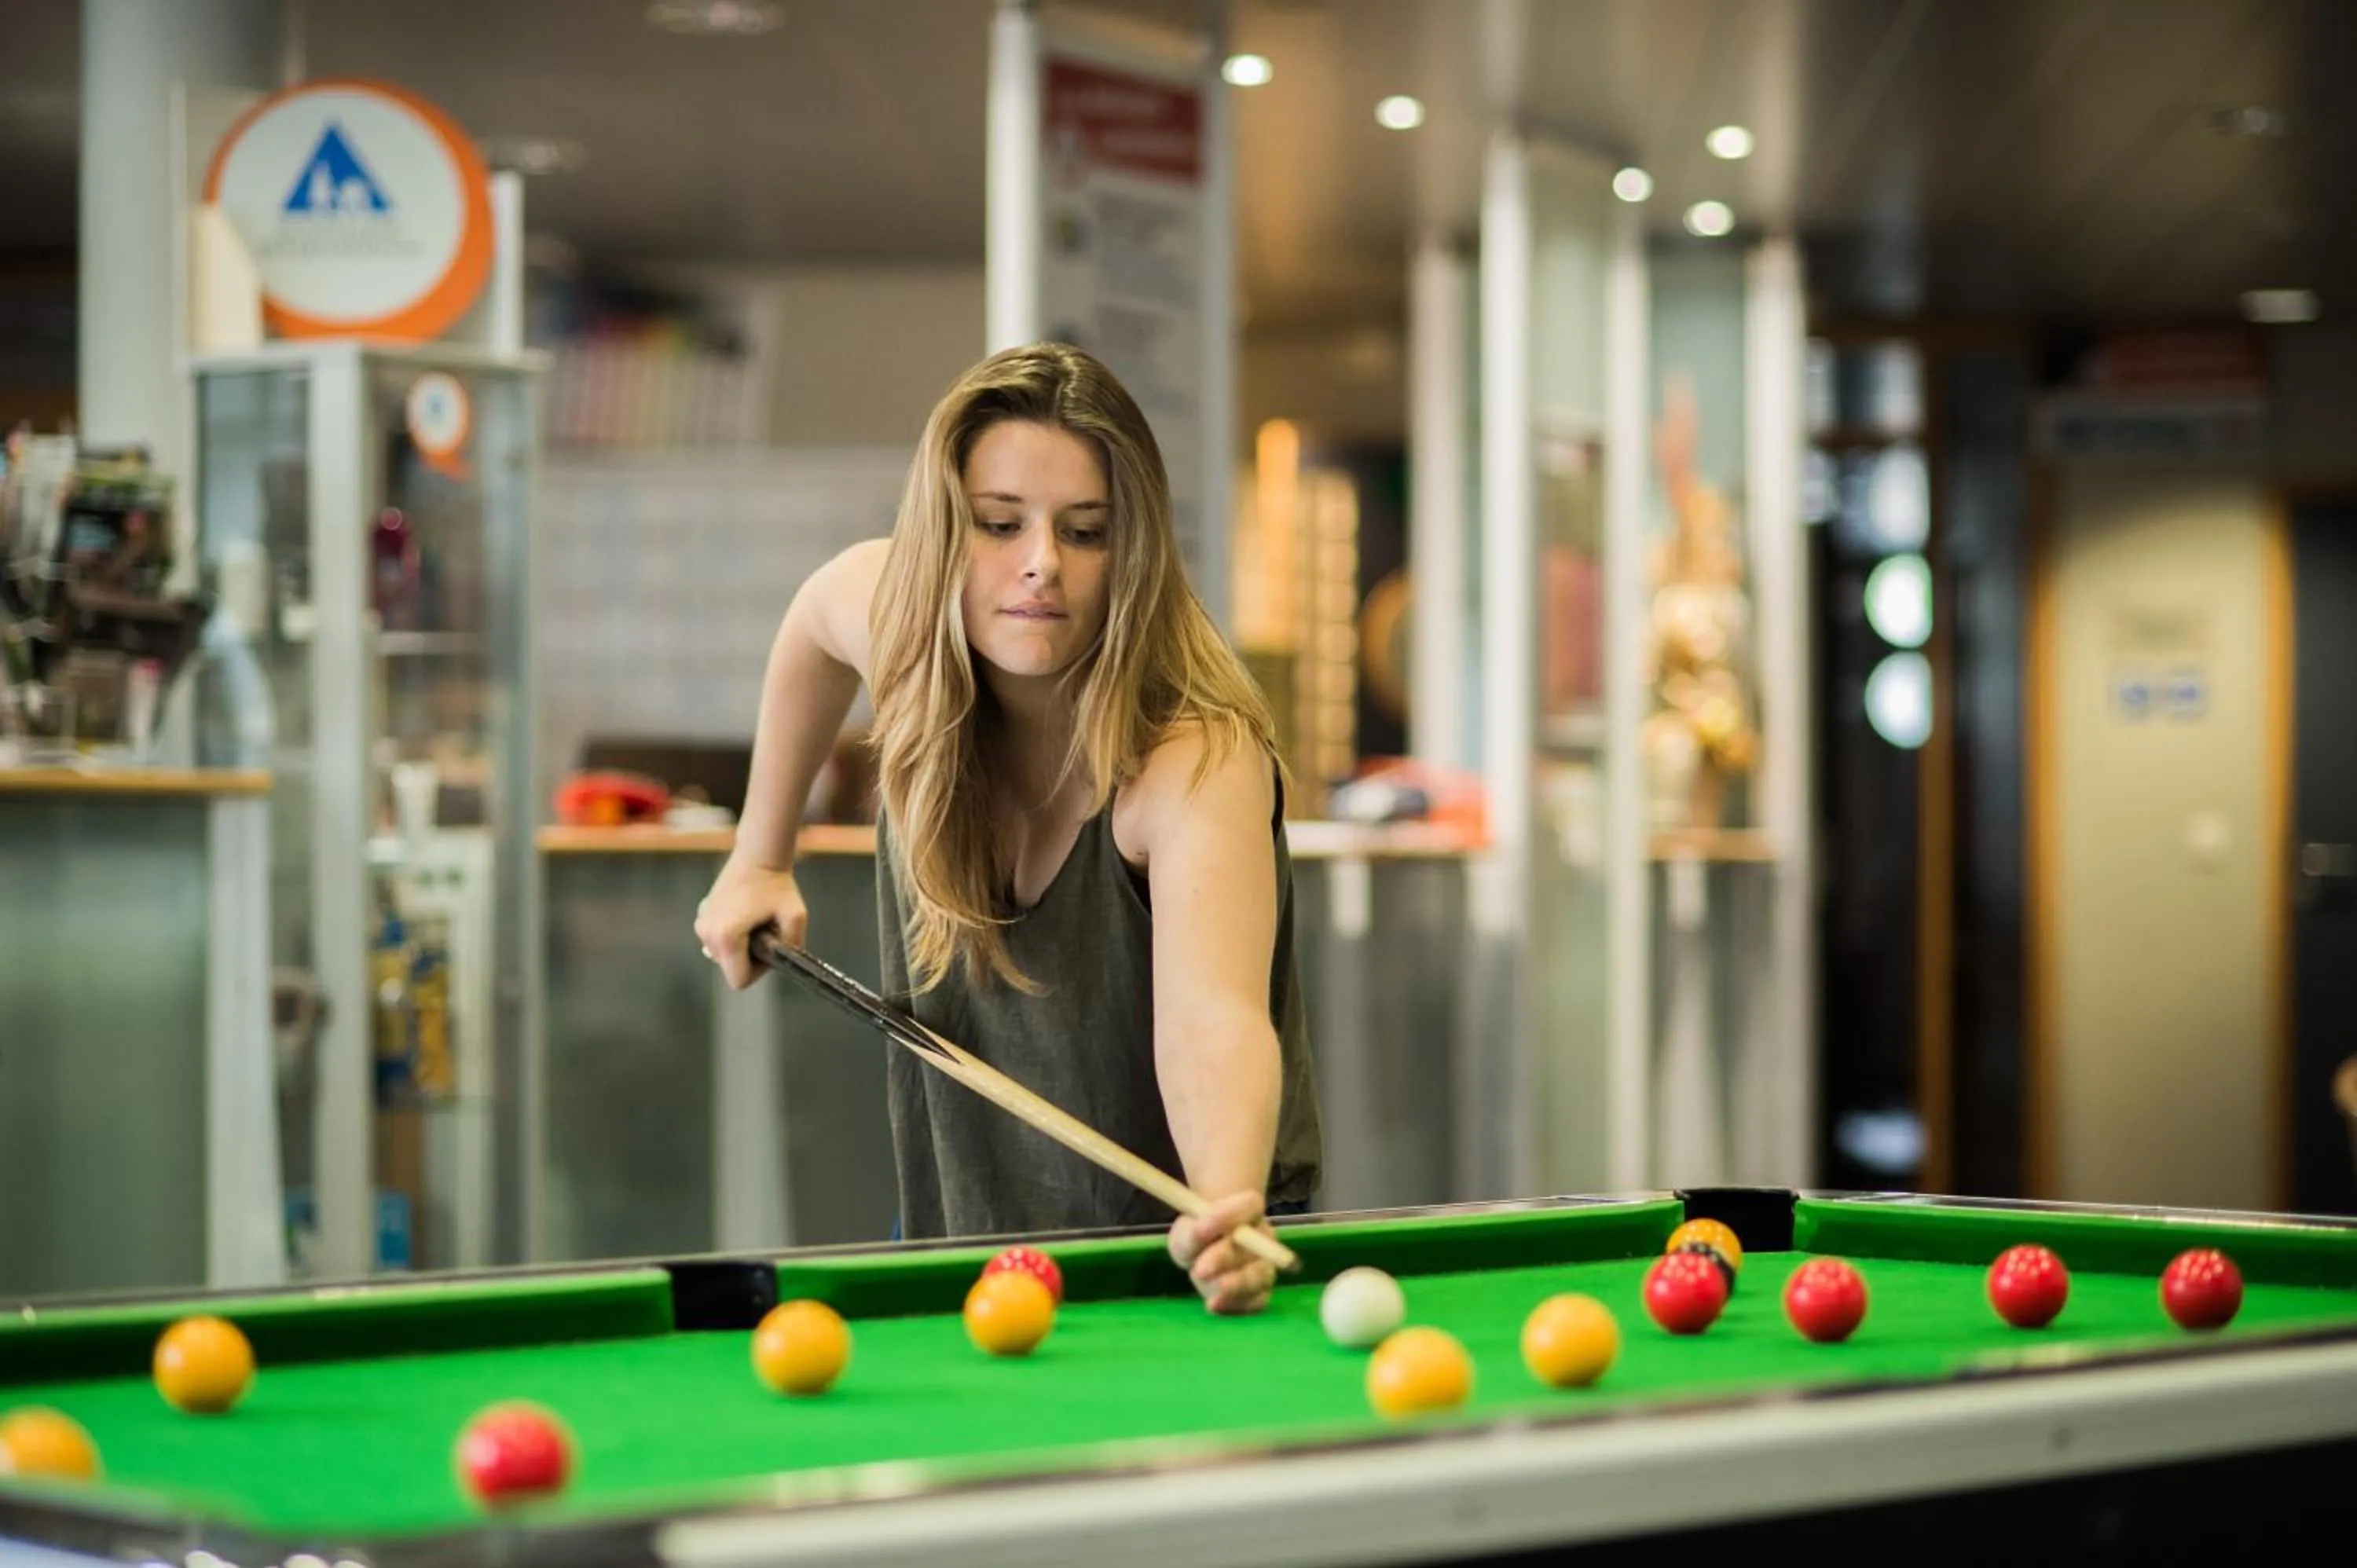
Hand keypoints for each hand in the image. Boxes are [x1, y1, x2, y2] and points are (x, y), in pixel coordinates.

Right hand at [693, 857, 807, 990]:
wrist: (758, 855)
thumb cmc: (777, 885)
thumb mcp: (796, 918)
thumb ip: (793, 946)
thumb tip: (785, 962)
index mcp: (727, 937)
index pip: (739, 980)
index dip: (759, 972)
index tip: (771, 950)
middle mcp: (707, 934)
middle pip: (731, 968)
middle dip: (751, 958)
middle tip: (767, 932)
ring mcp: (701, 925)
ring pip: (725, 956)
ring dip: (742, 947)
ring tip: (756, 921)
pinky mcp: (702, 917)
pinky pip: (719, 941)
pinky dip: (733, 936)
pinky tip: (745, 915)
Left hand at [1167, 1190, 1275, 1315]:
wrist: (1209, 1251)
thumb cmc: (1198, 1234)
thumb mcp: (1186, 1231)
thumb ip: (1191, 1232)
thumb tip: (1200, 1231)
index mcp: (1248, 1209)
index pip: (1248, 1204)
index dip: (1226, 1215)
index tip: (1200, 1226)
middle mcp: (1264, 1236)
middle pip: (1255, 1245)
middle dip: (1226, 1258)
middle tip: (1200, 1270)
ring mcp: (1265, 1265)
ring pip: (1259, 1276)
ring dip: (1235, 1286)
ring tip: (1210, 1296)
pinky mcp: (1261, 1292)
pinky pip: (1256, 1301)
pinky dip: (1236, 1304)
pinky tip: (1215, 1304)